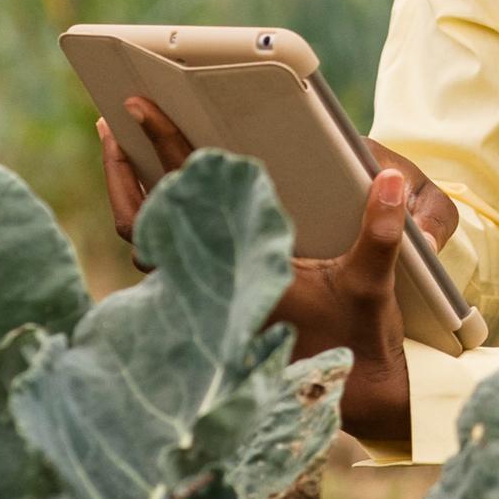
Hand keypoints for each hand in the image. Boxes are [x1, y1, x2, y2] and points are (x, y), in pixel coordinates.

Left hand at [99, 96, 426, 449]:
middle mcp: (211, 285)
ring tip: (122, 144)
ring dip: (133, 192)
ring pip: (145, 239)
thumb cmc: (359, 333)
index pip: (190, 193)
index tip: (141, 106)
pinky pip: (161, 255)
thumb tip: (388, 180)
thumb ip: (381, 232)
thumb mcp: (372, 282)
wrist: (358, 392)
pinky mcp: (209, 306)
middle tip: (110, 120)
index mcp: (241, 267)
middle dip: (121, 167)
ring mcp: (204, 298)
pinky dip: (152, 219)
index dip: (165, 143)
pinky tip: (157, 192)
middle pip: (140, 219)